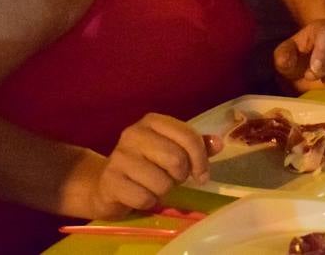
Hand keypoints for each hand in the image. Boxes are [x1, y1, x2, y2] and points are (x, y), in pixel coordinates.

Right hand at [89, 113, 208, 217]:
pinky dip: (148, 202)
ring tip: (153, 185)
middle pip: (176, 160)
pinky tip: (139, 194)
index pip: (188, 136)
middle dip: (180, 176)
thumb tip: (219, 143)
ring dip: (163, 190)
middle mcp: (133, 134)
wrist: (106, 184)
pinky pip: (145, 198)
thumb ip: (195, 145)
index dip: (201, 159)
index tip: (202, 174)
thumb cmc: (146, 164)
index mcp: (152, 121)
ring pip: (161, 182)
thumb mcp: (171, 149)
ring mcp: (119, 157)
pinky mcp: (110, 181)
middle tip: (173, 179)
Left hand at [274, 19, 324, 90]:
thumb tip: (285, 60)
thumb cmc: (294, 57)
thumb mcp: (283, 55)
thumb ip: (283, 55)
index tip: (314, 68)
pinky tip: (323, 80)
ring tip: (315, 77)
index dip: (322, 51)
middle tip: (309, 76)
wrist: (302, 70)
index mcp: (322, 28)